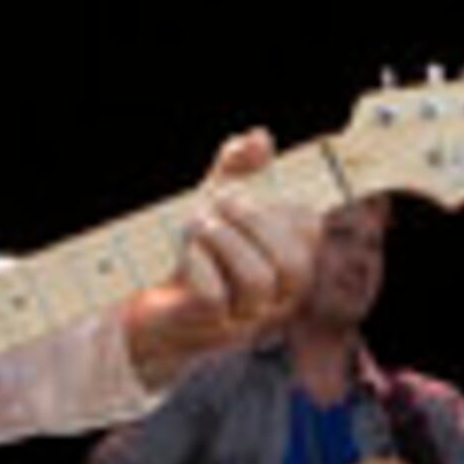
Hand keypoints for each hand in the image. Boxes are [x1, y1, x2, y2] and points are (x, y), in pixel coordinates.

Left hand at [122, 129, 310, 376]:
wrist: (152, 294)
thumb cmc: (197, 244)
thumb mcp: (217, 197)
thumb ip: (239, 165)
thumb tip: (260, 137)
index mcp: (289, 261)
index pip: (310, 232)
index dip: (283, 205)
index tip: (247, 188)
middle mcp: (276, 295)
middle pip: (295, 265)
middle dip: (256, 222)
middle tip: (219, 201)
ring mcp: (244, 316)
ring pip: (258, 281)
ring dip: (225, 240)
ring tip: (197, 223)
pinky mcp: (207, 325)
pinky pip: (214, 298)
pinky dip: (198, 264)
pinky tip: (187, 251)